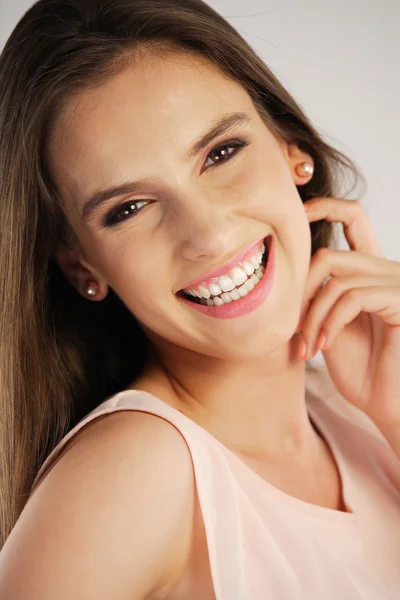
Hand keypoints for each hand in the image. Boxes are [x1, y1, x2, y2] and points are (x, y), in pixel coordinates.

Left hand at [296, 197, 399, 425]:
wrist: (388, 404)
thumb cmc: (360, 370)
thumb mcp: (328, 325)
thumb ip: (316, 295)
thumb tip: (283, 274)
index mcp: (369, 270)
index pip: (353, 219)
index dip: (326, 207)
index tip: (296, 213)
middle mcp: (386, 270)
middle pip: (328, 255)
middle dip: (300, 293)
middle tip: (293, 328)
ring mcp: (396, 283)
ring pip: (334, 279)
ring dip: (312, 317)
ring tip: (307, 347)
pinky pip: (350, 297)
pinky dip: (329, 323)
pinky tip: (325, 346)